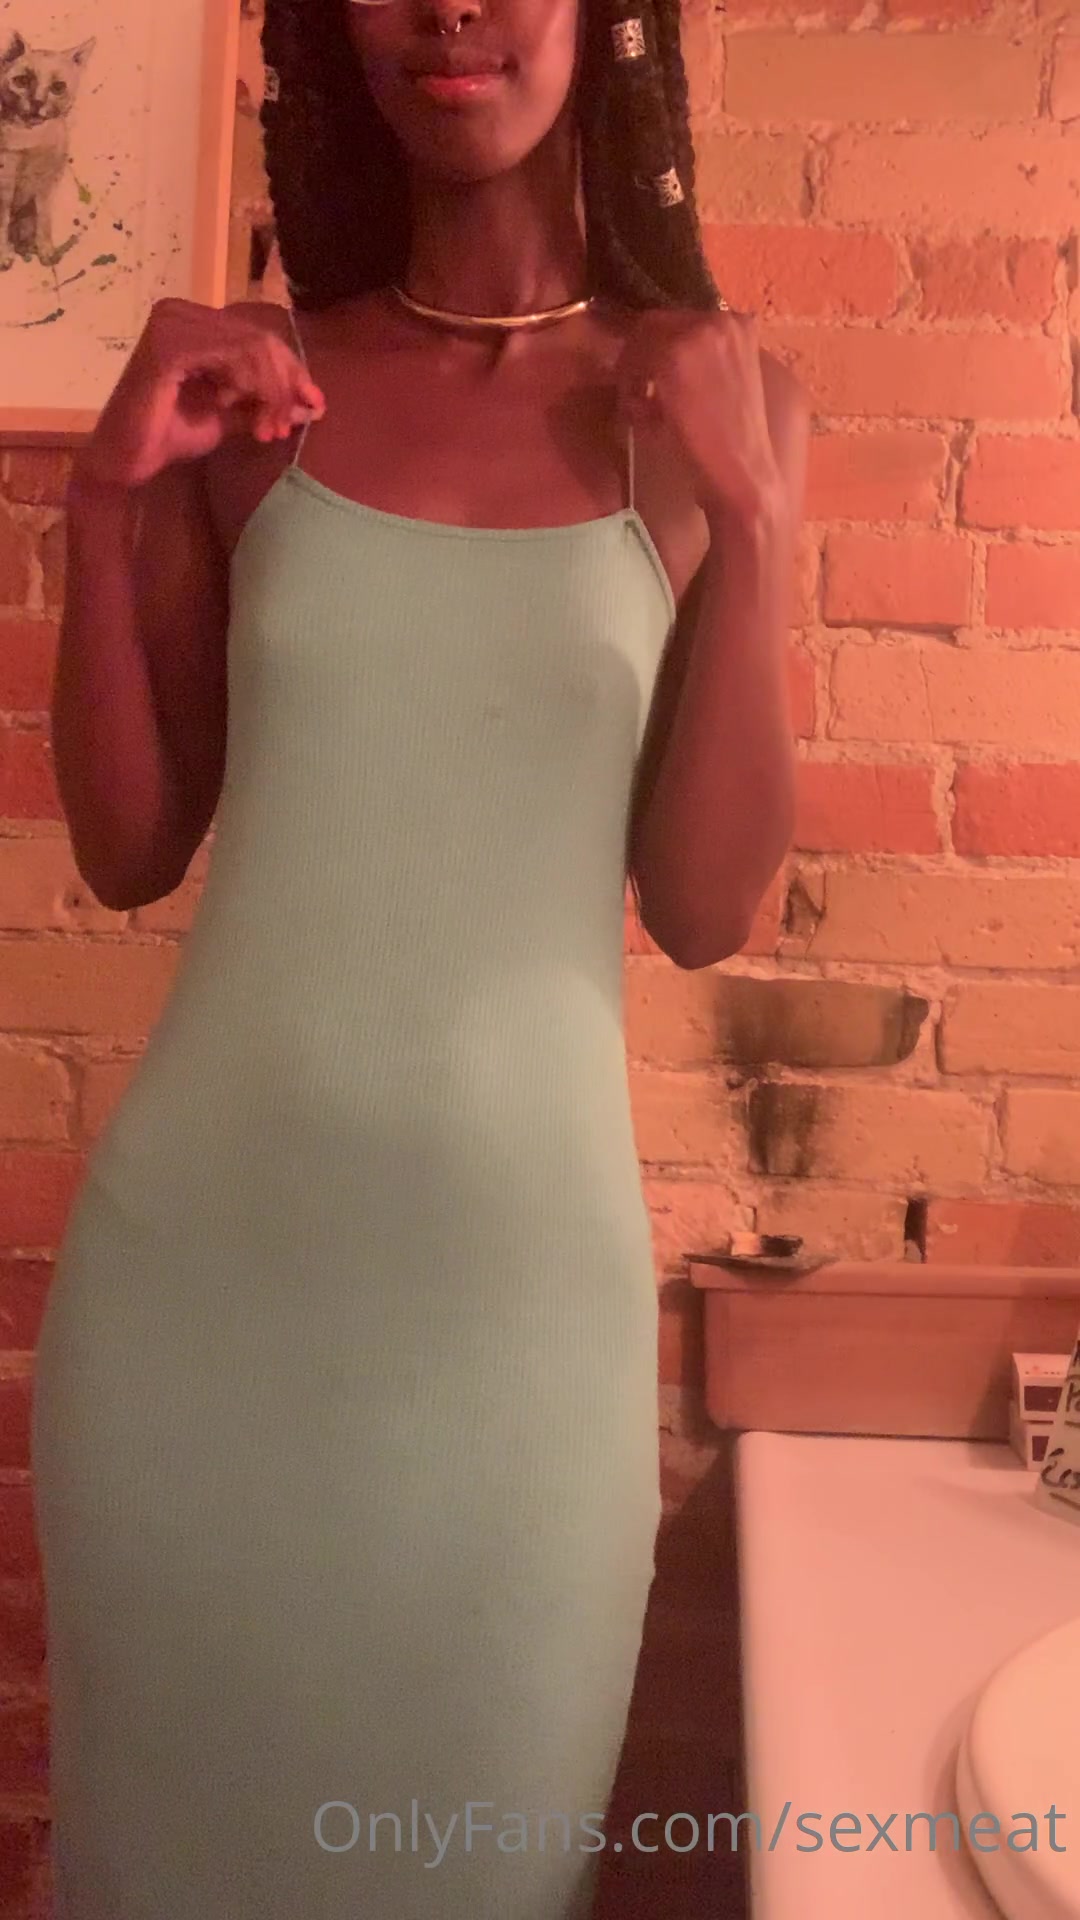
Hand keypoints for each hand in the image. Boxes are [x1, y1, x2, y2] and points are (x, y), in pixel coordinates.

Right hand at [70, 298, 325, 492]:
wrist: (127, 460)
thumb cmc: (170, 435)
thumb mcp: (229, 417)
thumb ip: (265, 404)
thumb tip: (312, 404)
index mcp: (195, 321)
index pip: (259, 336)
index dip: (293, 370)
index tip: (315, 406)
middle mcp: (182, 311)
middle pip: (259, 339)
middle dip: (284, 385)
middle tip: (286, 426)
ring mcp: (172, 323)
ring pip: (250, 347)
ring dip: (270, 393)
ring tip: (266, 430)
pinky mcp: (168, 345)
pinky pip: (230, 357)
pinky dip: (249, 389)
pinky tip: (248, 419)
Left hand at [612, 306, 783, 528]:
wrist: (742, 475)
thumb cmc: (733, 443)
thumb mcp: (722, 387)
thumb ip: (695, 364)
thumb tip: (652, 362)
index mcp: (739, 324)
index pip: (681, 319)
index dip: (656, 345)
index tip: (644, 372)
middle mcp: (720, 319)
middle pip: (658, 322)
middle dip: (640, 354)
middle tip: (632, 389)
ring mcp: (697, 334)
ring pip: (644, 337)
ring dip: (634, 369)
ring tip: (637, 405)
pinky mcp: (674, 357)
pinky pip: (635, 361)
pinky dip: (630, 386)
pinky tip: (638, 414)